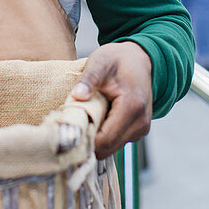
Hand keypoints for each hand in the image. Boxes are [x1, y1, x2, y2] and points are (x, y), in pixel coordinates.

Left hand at [70, 41, 152, 158]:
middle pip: (107, 148)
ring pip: (111, 148)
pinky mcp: (138, 131)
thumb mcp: (100, 61)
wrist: (140, 59)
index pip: (105, 140)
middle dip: (87, 140)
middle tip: (71, 124)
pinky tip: (96, 118)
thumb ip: (89, 78)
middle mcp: (141, 123)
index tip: (66, 130)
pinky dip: (103, 135)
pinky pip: (116, 141)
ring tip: (85, 118)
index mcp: (132, 107)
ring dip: (95, 138)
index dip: (84, 140)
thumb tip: (78, 95)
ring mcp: (141, 129)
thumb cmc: (119, 59)